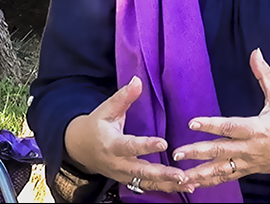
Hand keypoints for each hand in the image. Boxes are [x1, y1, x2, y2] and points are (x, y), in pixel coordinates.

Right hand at [64, 76, 190, 193]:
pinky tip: (185, 187)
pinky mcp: (128, 181)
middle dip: (161, 174)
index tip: (163, 143)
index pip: (130, 146)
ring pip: (146, 183)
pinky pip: (147, 187)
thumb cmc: (96, 126)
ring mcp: (122, 176)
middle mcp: (117, 163)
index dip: (146, 146)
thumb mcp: (106, 109)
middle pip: (140, 171)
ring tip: (188, 183)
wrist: (80, 148)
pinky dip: (166, 188)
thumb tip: (137, 80)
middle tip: (181, 175)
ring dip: (167, 184)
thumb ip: (123, 97)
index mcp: (111, 144)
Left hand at [172, 48, 269, 190]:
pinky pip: (227, 177)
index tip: (192, 123)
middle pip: (221, 151)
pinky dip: (211, 182)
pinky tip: (193, 185)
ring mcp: (250, 162)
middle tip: (177, 153)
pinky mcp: (249, 170)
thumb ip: (265, 75)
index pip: (230, 127)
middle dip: (198, 153)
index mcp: (258, 129)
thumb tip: (255, 52)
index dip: (211, 125)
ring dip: (201, 174)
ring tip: (180, 177)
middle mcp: (251, 148)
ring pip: (222, 170)